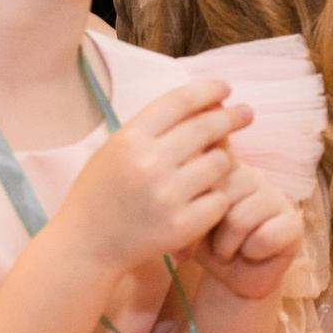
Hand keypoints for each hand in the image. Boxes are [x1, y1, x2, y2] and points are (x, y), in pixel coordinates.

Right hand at [57, 80, 245, 270]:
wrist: (86, 244)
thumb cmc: (103, 191)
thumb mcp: (116, 149)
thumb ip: (154, 127)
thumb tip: (206, 102)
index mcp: (130, 138)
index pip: (181, 100)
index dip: (209, 89)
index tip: (226, 88)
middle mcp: (149, 163)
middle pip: (207, 127)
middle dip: (232, 116)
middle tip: (246, 113)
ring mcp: (167, 195)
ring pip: (220, 163)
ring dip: (223, 160)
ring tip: (215, 165)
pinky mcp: (181, 226)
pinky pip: (219, 200)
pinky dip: (216, 197)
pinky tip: (205, 199)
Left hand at [194, 165, 301, 300]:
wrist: (234, 278)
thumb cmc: (209, 245)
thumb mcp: (188, 221)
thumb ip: (186, 199)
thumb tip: (184, 194)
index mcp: (226, 167)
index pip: (206, 174)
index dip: (194, 206)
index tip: (195, 224)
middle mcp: (253, 174)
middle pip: (220, 198)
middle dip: (210, 231)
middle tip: (214, 243)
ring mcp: (276, 196)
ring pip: (239, 220)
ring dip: (227, 246)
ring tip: (230, 251)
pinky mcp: (294, 222)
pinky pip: (265, 237)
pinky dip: (253, 253)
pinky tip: (254, 253)